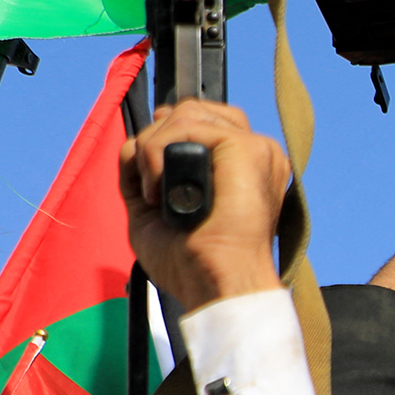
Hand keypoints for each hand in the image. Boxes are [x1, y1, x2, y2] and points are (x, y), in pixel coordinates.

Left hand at [121, 100, 287, 314]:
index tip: (146, 166)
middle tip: (148, 186)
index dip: (167, 132)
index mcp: (242, 167)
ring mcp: (255, 148)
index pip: (203, 121)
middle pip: (194, 110)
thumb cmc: (192, 262)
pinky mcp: (248, 148)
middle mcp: (254, 154)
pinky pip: (187, 126)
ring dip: (152, 149)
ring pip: (185, 114)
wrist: (214, 284)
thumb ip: (147, 169)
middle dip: (155, 138)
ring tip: (154, 193)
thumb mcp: (154, 207)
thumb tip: (138, 137)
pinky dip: (157, 153)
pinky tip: (159, 190)